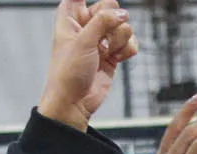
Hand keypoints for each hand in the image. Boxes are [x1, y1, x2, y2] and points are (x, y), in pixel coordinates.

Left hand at [38, 0, 136, 131]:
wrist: (74, 102)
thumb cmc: (67, 72)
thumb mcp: (82, 42)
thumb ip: (103, 22)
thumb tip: (123, 13)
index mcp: (71, 14)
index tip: (105, 5)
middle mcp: (86, 23)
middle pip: (111, 5)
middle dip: (112, 22)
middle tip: (102, 38)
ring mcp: (101, 38)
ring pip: (123, 26)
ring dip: (119, 40)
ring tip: (106, 54)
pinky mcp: (113, 53)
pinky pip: (130, 42)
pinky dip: (127, 51)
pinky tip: (116, 60)